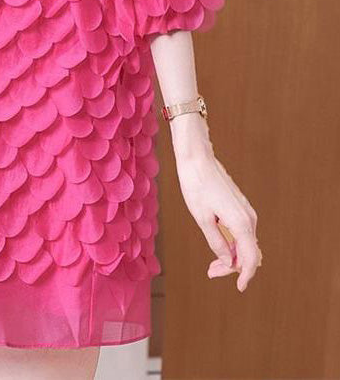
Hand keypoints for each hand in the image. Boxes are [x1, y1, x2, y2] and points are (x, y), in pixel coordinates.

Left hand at [174, 146, 261, 291]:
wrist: (198, 159)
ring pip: (244, 243)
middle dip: (232, 267)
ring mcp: (245, 212)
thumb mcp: (202, 218)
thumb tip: (228, 261)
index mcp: (241, 222)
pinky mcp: (239, 208)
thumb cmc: (197, 186)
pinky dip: (231, 244)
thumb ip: (216, 242)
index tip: (240, 288)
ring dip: (231, 257)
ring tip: (211, 266)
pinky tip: (219, 249)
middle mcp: (248, 218)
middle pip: (247, 252)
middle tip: (211, 272)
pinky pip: (240, 233)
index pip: (251, 257)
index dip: (246, 275)